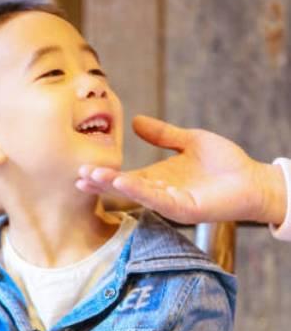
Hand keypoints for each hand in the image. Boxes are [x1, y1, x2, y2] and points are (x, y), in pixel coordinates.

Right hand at [77, 115, 285, 224]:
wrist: (252, 178)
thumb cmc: (223, 162)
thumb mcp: (188, 141)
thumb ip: (162, 134)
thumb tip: (134, 121)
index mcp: (157, 177)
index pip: (124, 177)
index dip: (105, 173)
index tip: (84, 168)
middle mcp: (160, 192)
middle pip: (124, 188)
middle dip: (101, 183)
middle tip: (79, 175)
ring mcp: (171, 202)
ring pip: (136, 195)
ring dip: (114, 186)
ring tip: (92, 177)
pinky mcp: (184, 209)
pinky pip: (158, 200)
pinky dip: (139, 191)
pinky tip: (123, 181)